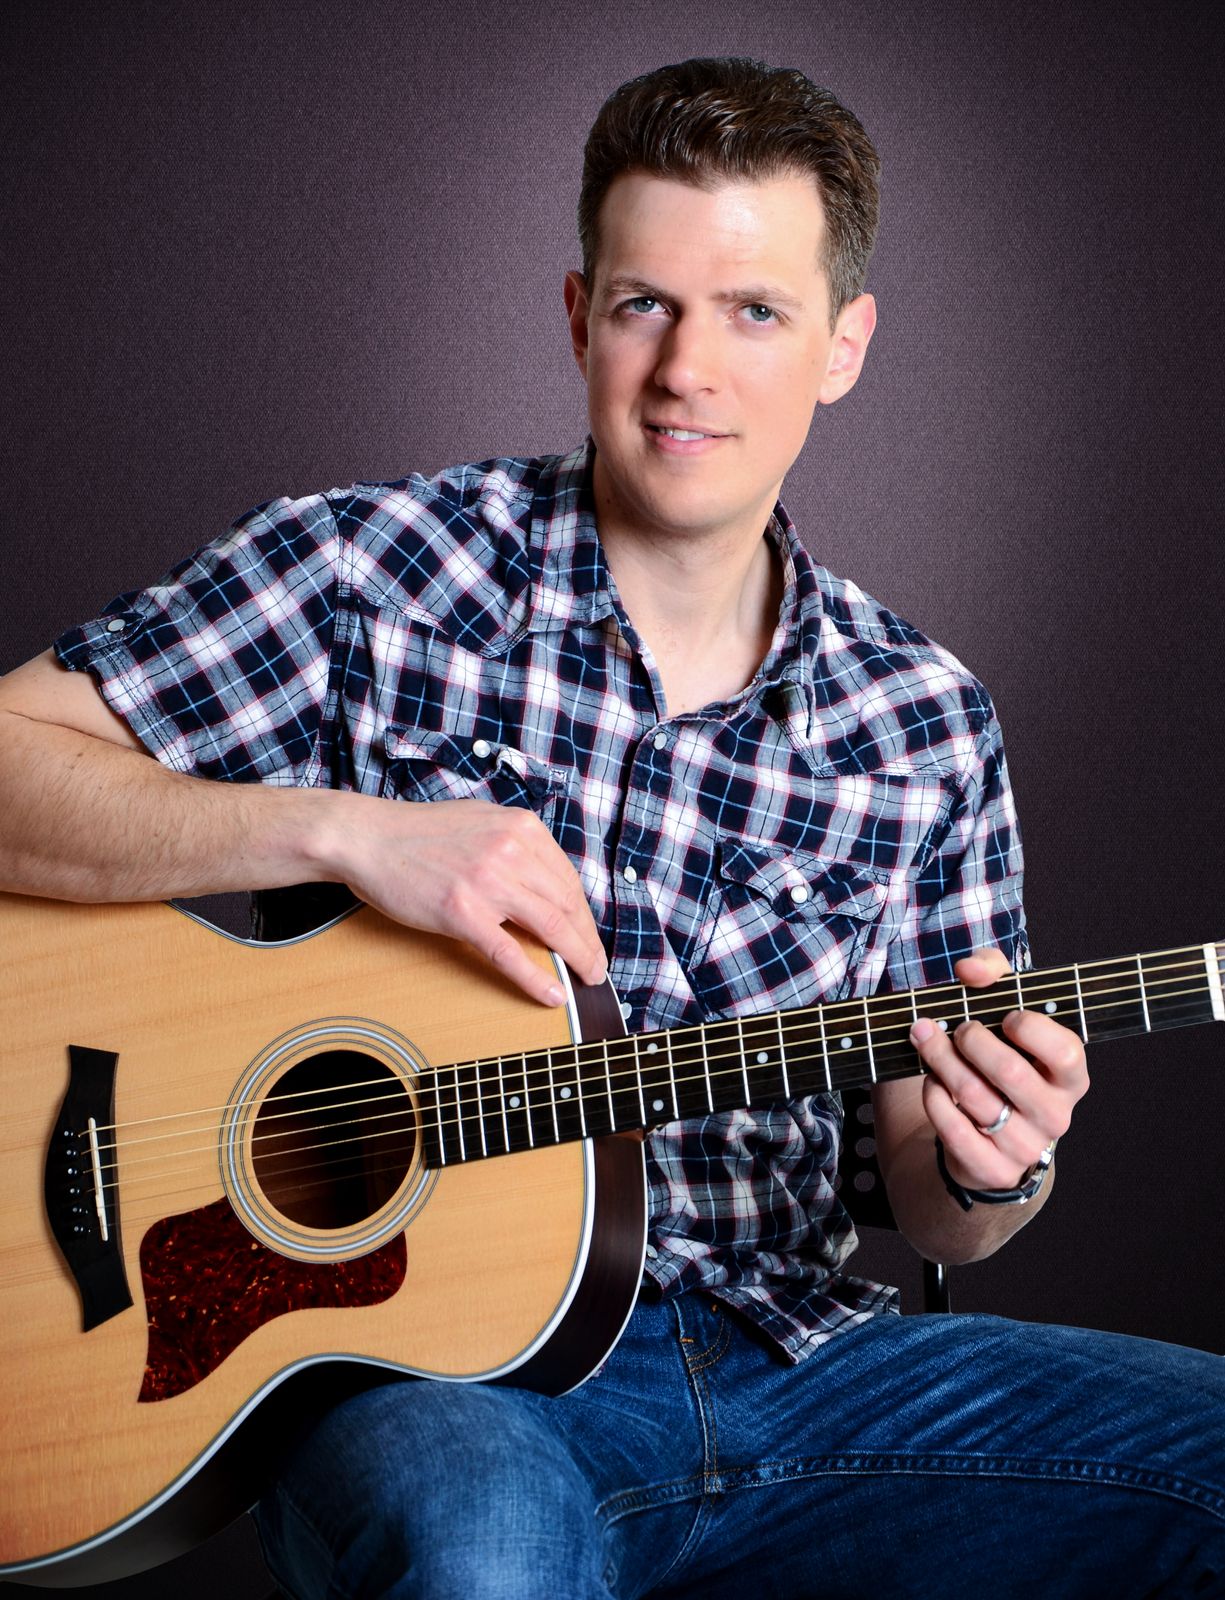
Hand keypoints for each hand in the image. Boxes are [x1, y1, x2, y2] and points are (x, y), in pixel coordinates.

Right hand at [323, 793, 607, 1007]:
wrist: (368, 837)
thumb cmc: (419, 832)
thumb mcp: (482, 821)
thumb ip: (516, 845)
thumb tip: (547, 880)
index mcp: (521, 827)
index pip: (568, 879)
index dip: (585, 914)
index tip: (590, 935)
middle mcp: (511, 850)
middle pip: (568, 904)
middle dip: (588, 940)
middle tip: (597, 965)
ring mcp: (488, 881)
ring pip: (551, 927)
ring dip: (577, 958)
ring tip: (588, 978)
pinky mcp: (462, 911)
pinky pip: (509, 953)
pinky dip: (535, 978)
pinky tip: (553, 994)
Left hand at [909, 947, 1088, 1190]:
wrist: (988, 1136)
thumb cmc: (1000, 1059)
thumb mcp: (1004, 1012)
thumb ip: (992, 974)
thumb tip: (968, 971)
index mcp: (1070, 1078)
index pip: (1065, 1052)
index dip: (1030, 1028)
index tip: (1003, 1017)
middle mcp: (1055, 1115)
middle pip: (1009, 1071)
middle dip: (969, 1039)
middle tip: (953, 1027)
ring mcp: (1025, 1147)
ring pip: (973, 1095)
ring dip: (940, 1061)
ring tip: (927, 1042)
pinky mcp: (991, 1169)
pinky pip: (952, 1127)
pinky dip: (933, 1096)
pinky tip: (930, 1081)